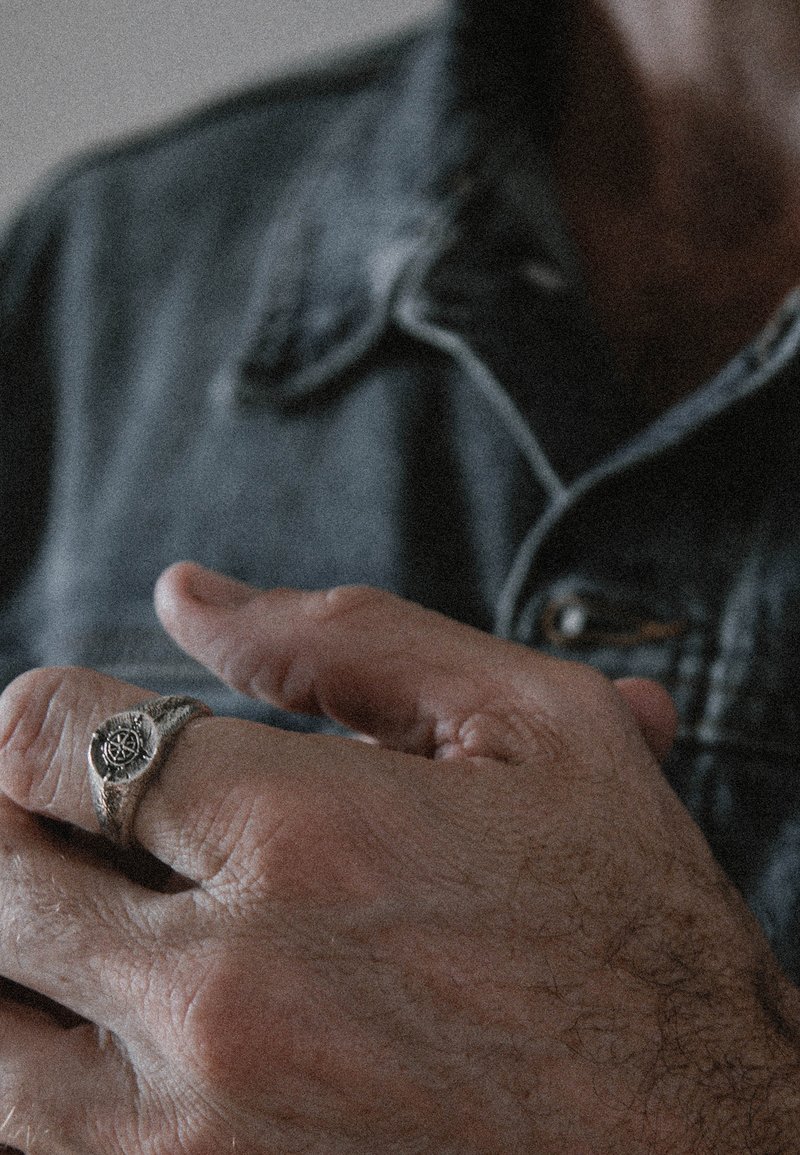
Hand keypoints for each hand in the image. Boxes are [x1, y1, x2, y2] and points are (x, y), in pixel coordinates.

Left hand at [0, 565, 796, 1153]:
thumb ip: (346, 640)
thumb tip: (185, 592)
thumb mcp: (536, 733)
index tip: (80, 728)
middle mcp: (228, 993)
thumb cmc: (631, 935)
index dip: (43, 715)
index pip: (51, 736)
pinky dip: (51, 1074)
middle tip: (79, 826)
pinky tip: (124, 1037)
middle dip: (17, 824)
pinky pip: (34, 1145)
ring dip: (23, 955)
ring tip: (95, 931)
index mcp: (306, 836)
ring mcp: (194, 1143)